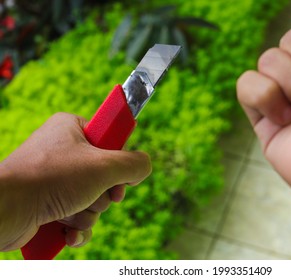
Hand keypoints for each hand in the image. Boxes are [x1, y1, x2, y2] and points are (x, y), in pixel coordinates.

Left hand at [0, 112, 151, 250]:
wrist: (5, 210)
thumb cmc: (51, 179)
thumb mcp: (104, 166)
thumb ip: (134, 164)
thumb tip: (143, 168)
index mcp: (72, 128)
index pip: (111, 140)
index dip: (119, 161)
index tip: (116, 176)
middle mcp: (63, 151)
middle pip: (105, 176)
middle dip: (103, 195)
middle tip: (94, 195)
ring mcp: (55, 179)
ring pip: (93, 200)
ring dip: (89, 213)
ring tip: (70, 212)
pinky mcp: (48, 203)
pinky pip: (77, 216)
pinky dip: (77, 227)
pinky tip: (67, 231)